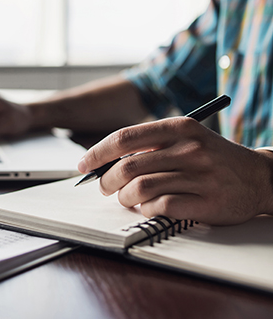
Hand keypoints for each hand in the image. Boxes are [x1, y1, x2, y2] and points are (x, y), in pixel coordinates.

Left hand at [77, 117, 272, 224]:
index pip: (125, 137)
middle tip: (104, 187)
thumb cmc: (211, 157)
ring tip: (126, 198)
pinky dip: (145, 209)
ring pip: (140, 189)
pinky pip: (159, 208)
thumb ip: (148, 146)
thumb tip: (103, 162)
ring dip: (124, 198)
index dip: (97, 152)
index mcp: (179, 127)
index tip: (83, 164)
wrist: (260, 177)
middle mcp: (189, 149)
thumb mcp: (184, 139)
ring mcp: (199, 176)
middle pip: (127, 166)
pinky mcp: (206, 203)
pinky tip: (149, 206)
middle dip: (106, 180)